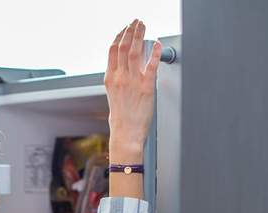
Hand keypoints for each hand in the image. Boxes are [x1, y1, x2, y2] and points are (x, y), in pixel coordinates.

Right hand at [104, 19, 161, 162]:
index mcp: (110, 79)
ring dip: (139, 35)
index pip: (112, 51)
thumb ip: (118, 82)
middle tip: (136, 22)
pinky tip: (158, 44)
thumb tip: (125, 72)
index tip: (124, 29)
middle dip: (130, 31)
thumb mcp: (113, 97)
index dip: (119, 37)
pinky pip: (151, 65)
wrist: (125, 134)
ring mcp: (132, 81)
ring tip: (143, 25)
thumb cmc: (121, 120)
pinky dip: (155, 52)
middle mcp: (120, 78)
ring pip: (134, 51)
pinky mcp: (146, 87)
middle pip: (123, 47)